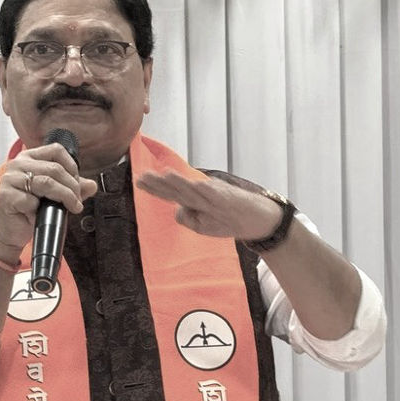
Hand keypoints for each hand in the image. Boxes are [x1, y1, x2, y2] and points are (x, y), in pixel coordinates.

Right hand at [0, 142, 97, 258]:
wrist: (11, 232)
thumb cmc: (30, 211)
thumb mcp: (54, 196)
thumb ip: (71, 188)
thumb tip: (92, 185)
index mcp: (28, 158)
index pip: (56, 150)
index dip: (72, 167)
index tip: (77, 184)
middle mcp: (17, 164)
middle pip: (54, 168)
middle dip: (72, 187)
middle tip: (77, 201)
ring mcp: (9, 179)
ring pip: (46, 182)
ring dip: (65, 196)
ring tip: (72, 207)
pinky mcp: (5, 196)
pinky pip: (31, 200)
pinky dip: (42, 210)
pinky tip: (43, 215)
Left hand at [135, 171, 282, 240]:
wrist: (260, 220)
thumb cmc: (231, 218)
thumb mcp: (204, 225)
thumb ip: (188, 218)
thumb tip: (176, 210)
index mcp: (197, 201)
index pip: (172, 192)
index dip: (156, 187)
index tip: (139, 180)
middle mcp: (204, 195)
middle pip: (179, 189)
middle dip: (161, 184)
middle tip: (142, 177)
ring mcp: (218, 197)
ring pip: (196, 190)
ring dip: (181, 182)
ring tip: (165, 175)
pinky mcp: (231, 201)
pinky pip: (218, 195)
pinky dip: (208, 190)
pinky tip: (198, 184)